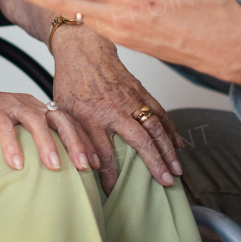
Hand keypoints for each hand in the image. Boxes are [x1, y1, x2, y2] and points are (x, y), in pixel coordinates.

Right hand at [0, 82, 96, 172]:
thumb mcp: (14, 129)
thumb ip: (32, 141)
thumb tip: (54, 169)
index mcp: (37, 108)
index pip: (68, 122)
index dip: (84, 141)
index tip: (96, 164)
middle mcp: (27, 103)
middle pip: (60, 118)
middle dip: (75, 142)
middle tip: (85, 166)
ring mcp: (9, 104)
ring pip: (36, 120)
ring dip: (47, 144)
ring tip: (55, 166)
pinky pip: (3, 126)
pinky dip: (12, 144)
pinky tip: (16, 163)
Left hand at [50, 26, 184, 192]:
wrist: (82, 49)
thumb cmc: (71, 81)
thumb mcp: (62, 112)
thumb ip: (75, 138)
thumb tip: (86, 166)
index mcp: (92, 117)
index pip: (104, 153)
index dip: (110, 176)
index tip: (115, 192)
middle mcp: (114, 110)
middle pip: (139, 141)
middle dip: (155, 165)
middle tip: (166, 183)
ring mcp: (130, 99)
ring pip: (154, 127)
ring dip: (168, 150)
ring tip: (176, 169)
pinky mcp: (140, 91)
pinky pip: (159, 111)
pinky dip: (170, 128)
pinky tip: (178, 143)